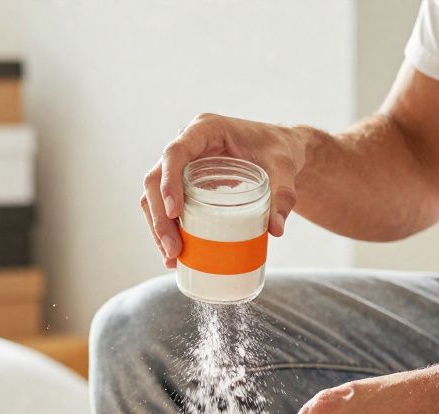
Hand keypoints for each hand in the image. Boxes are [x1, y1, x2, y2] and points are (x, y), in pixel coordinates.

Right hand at [141, 113, 309, 267]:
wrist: (280, 151)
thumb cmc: (280, 150)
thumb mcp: (284, 168)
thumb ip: (282, 195)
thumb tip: (275, 230)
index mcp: (205, 129)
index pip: (175, 152)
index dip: (169, 182)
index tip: (174, 212)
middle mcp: (187, 144)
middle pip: (156, 178)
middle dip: (160, 217)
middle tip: (174, 249)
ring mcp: (182, 164)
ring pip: (154, 195)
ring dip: (158, 227)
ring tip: (172, 258)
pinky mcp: (184, 183)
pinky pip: (165, 205)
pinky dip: (166, 228)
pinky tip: (175, 254)